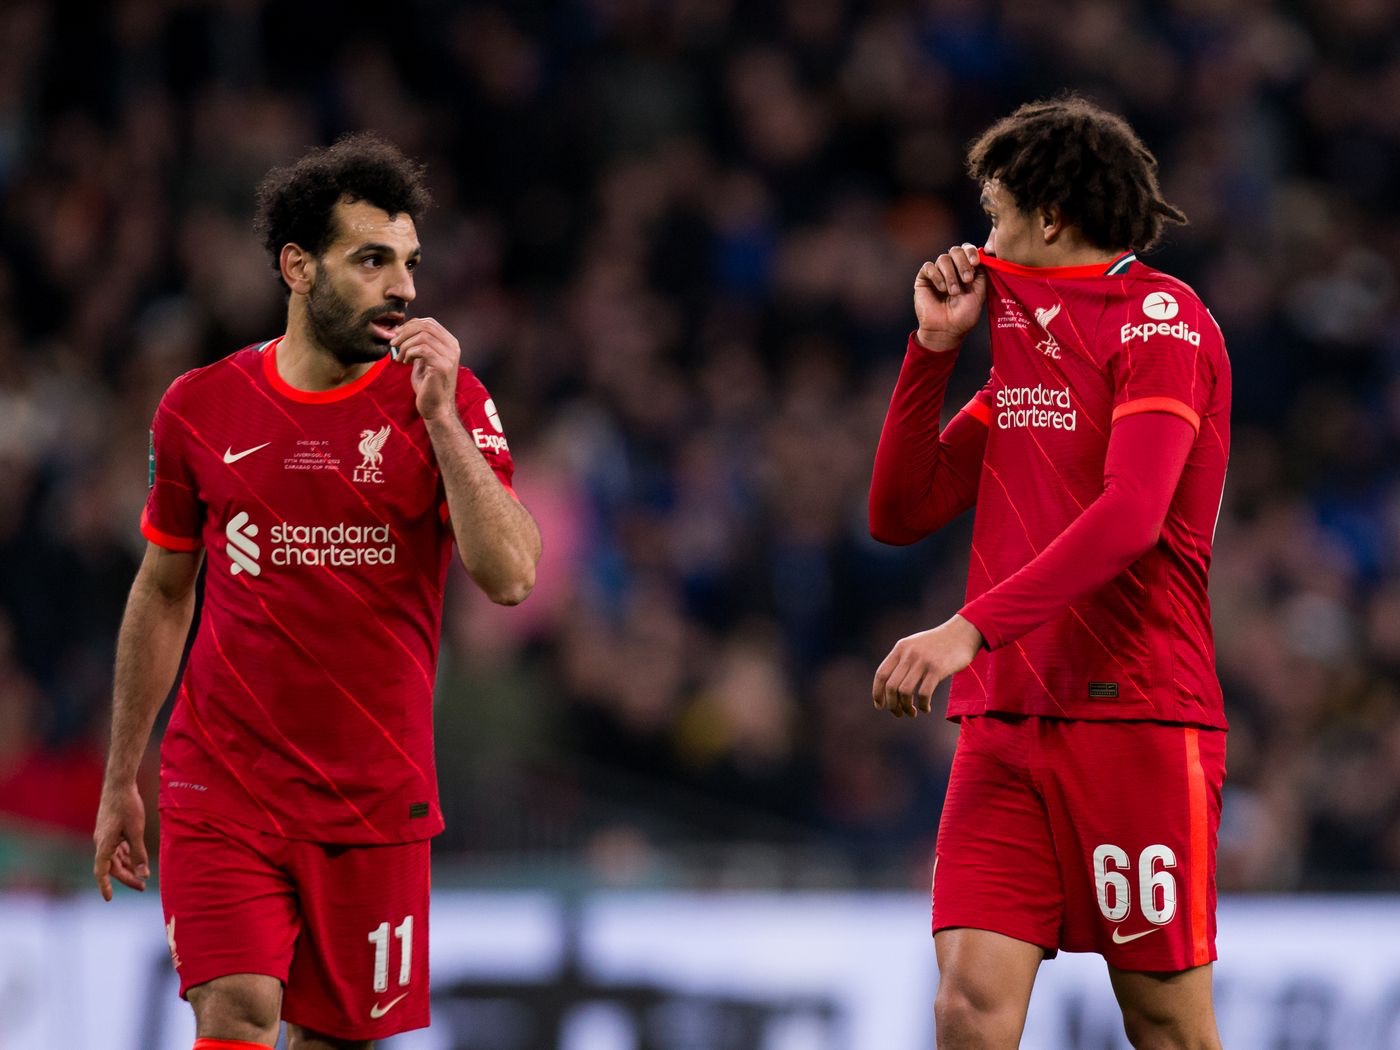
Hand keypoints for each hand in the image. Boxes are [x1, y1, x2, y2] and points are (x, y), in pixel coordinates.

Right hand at [93, 782, 147, 899]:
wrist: (119, 784)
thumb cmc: (127, 806)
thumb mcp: (136, 831)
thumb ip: (138, 853)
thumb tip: (143, 874)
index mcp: (104, 844)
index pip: (101, 871)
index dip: (105, 886)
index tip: (109, 898)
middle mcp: (101, 843)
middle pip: (112, 867)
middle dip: (127, 878)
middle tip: (143, 886)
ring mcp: (106, 837)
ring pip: (115, 858)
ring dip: (128, 867)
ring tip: (143, 875)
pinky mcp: (111, 831)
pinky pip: (117, 849)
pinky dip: (126, 856)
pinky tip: (137, 860)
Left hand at [391, 318, 459, 421]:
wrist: (435, 407)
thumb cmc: (427, 385)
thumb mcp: (422, 360)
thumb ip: (418, 345)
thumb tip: (402, 329)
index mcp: (450, 343)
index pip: (429, 322)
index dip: (410, 325)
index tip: (397, 335)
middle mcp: (453, 347)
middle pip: (426, 326)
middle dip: (405, 332)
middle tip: (393, 343)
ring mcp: (449, 356)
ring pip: (423, 336)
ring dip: (405, 345)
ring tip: (400, 357)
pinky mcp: (442, 366)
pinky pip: (422, 349)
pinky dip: (409, 353)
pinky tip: (405, 363)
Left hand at [872, 614, 983, 717]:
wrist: (963, 632)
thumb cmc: (938, 644)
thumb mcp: (915, 645)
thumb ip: (902, 660)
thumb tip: (890, 687)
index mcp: (900, 648)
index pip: (881, 674)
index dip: (877, 693)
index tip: (880, 706)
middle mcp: (909, 654)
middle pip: (891, 686)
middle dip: (892, 705)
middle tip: (899, 713)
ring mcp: (923, 661)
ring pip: (905, 692)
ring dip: (906, 708)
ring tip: (912, 713)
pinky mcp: (938, 669)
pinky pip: (924, 694)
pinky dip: (923, 705)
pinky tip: (926, 708)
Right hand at [913, 243, 987, 351]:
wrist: (946, 330)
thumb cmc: (964, 316)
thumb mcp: (979, 294)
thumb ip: (982, 274)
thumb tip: (982, 255)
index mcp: (966, 269)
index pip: (968, 250)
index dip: (971, 252)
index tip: (976, 263)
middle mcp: (952, 268)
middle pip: (956, 250)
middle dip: (963, 263)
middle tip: (967, 280)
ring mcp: (937, 273)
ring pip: (943, 258)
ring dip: (950, 274)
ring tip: (953, 292)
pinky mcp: (924, 279)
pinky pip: (928, 267)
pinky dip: (937, 276)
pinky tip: (941, 289)